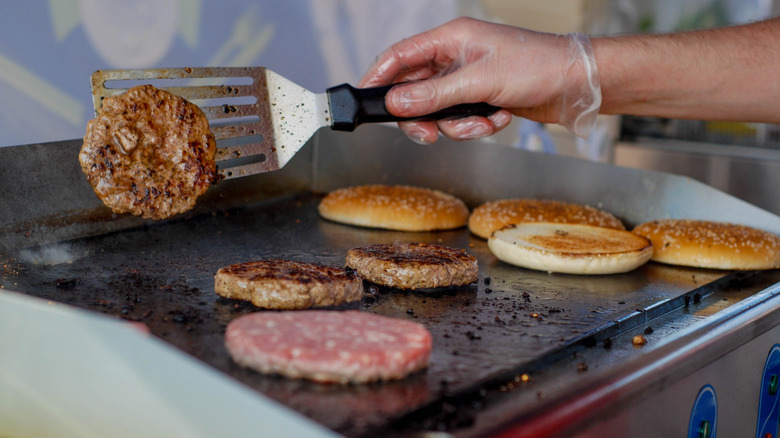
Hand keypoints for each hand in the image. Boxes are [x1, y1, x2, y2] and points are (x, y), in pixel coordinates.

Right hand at [359, 17, 600, 142]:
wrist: (575, 85)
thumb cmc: (537, 66)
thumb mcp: (480, 81)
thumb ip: (434, 95)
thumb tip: (396, 103)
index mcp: (450, 39)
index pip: (400, 56)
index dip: (378, 77)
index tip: (363, 98)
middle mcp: (454, 58)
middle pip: (415, 92)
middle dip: (423, 117)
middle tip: (428, 134)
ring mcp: (466, 80)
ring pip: (438, 112)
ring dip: (458, 125)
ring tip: (483, 121)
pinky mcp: (479, 99)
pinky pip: (460, 120)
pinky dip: (477, 126)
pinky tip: (498, 118)